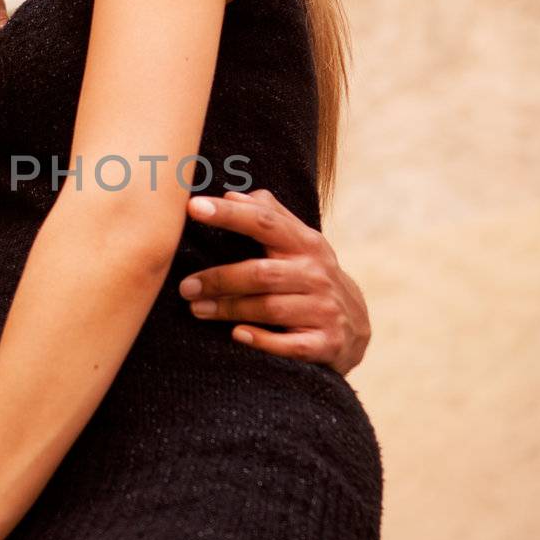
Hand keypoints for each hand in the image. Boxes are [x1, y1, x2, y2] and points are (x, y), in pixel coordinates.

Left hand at [179, 189, 370, 373]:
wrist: (354, 327)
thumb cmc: (311, 276)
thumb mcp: (299, 243)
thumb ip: (269, 217)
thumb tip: (232, 194)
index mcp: (306, 243)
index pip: (265, 222)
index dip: (229, 214)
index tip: (193, 207)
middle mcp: (317, 273)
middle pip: (262, 272)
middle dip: (219, 279)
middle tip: (185, 286)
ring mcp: (324, 309)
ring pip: (270, 308)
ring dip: (229, 309)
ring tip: (196, 309)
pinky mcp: (328, 343)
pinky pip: (291, 345)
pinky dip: (262, 340)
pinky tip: (237, 335)